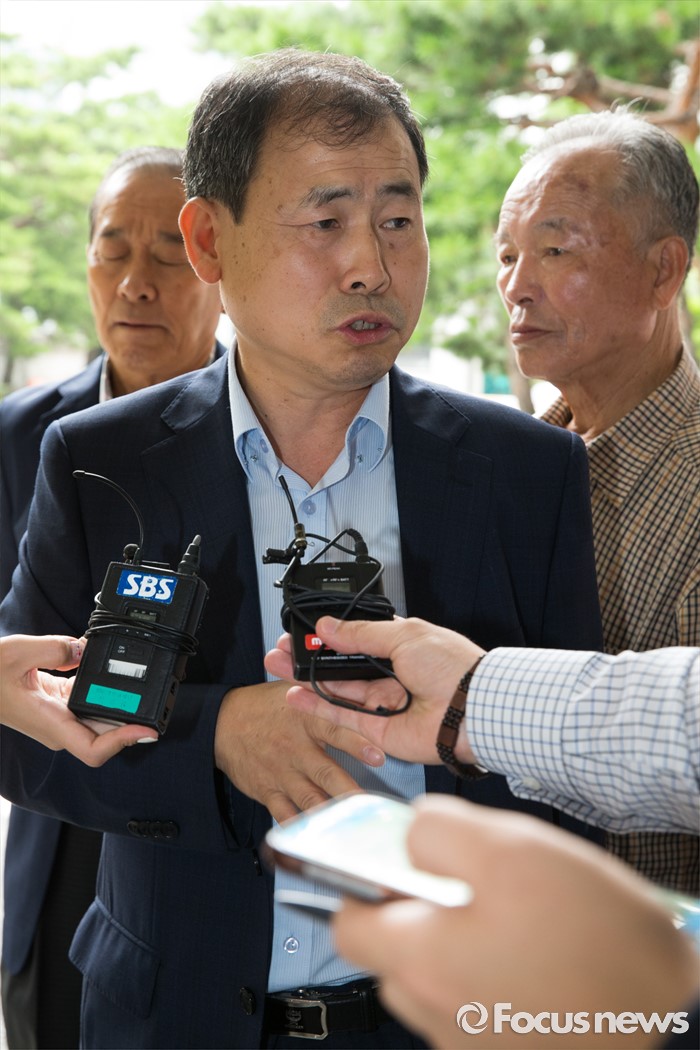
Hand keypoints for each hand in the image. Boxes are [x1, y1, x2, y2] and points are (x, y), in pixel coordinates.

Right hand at [0, 634, 157, 764]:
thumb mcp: (18, 652)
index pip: (94, 749)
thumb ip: (56, 649)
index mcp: (51, 724)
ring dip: (119, 701)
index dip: (124, 741)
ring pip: (100, 715)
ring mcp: (60, 716)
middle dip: (131, 716)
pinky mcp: (59, 703)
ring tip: (142, 682)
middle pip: (106, 731)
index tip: (147, 728)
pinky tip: (110, 670)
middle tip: (157, 694)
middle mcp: (59, 726)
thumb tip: (84, 648)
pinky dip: (102, 687)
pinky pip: (89, 699)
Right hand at [214, 679, 384, 822]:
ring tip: (350, 827)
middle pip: (326, 773)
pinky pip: (285, 813)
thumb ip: (325, 693)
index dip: (357, 744)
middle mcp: (295, 748)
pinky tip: (315, 837)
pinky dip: (300, 827)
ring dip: (330, 814)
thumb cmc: (265, 706)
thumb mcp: (293, 691)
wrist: (222, 723)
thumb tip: (362, 684)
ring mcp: (281, 772)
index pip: (334, 730)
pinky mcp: (268, 791)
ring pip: (309, 798)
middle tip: (369, 805)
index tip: (379, 756)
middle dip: (349, 791)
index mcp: (305, 720)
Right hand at [264, 616, 484, 764]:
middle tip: (281, 649)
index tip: (303, 632)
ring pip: (335, 690)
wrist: (472, 709)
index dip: (328, 636)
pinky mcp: (377, 730)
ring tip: (277, 667)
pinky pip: (340, 717)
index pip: (355, 639)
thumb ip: (361, 634)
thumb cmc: (452, 667)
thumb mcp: (404, 635)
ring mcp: (382, 703)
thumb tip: (329, 626)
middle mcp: (389, 674)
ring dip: (306, 679)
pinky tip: (293, 695)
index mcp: (400, 647)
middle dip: (310, 658)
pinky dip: (316, 707)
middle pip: (340, 666)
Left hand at [332, 795, 698, 1048]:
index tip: (390, 862)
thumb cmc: (596, 937)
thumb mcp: (513, 850)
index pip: (349, 924)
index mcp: (424, 963)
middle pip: (394, 953)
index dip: (362, 884)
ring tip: (512, 915)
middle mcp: (437, 1015)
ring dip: (457, 944)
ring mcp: (472, 1043)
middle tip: (466, 882)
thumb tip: (409, 834)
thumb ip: (440, 833)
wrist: (675, 1020)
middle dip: (418, 912)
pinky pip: (478, 1006)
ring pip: (437, 979)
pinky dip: (491, 976)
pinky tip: (538, 952)